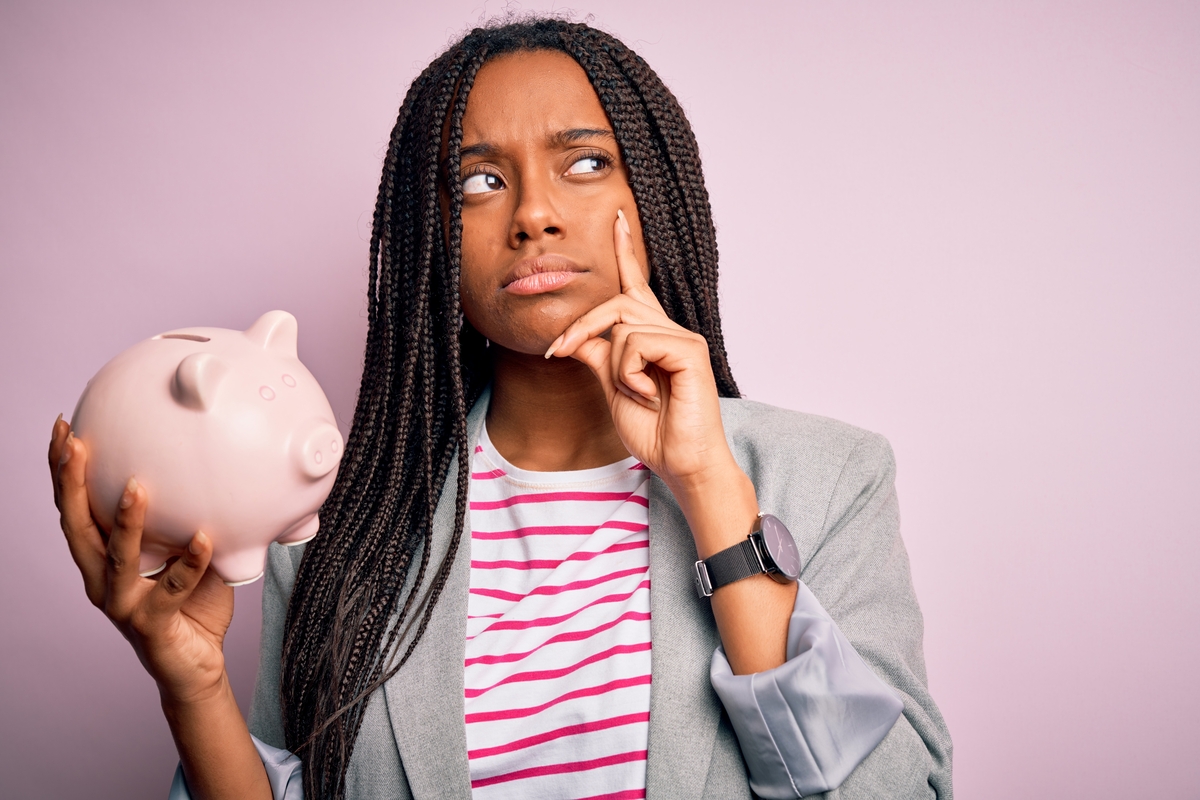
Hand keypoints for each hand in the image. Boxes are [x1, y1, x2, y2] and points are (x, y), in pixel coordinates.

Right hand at [49, 417, 232, 704]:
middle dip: (72, 484)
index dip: (63, 471)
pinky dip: (190, 562)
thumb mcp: (189, 551)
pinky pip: (173, 588)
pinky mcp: (151, 624)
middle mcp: (102, 580)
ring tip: (136, 487)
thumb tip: (216, 468)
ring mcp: (123, 604)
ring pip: (117, 558)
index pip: (75, 508)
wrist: (195, 666)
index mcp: (102, 559)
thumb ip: (190, 516)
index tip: (63, 428)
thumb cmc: (190, 603)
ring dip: (125, 522)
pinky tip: (204, 537)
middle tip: (75, 444)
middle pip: (77, 527)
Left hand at [547, 210, 740, 494]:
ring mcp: (682, 337)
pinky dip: (630, 374)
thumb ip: (598, 355)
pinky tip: (647, 393)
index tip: (616, 218)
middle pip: (615, 303)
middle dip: (581, 327)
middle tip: (559, 351)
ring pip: (621, 327)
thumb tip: (574, 334)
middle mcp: (669, 329)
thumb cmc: (654, 430)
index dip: (624, 251)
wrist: (680, 462)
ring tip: (634, 394)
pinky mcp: (689, 350)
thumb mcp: (612, 388)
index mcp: (652, 335)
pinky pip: (636, 343)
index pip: (634, 285)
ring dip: (614, 368)